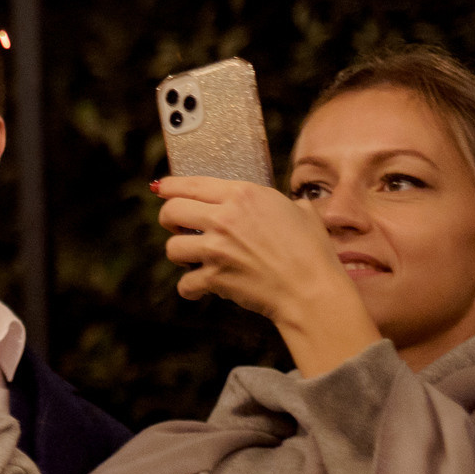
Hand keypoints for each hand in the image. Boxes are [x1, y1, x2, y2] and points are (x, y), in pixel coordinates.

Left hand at [155, 176, 377, 375]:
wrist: (313, 290)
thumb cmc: (312, 252)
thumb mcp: (301, 211)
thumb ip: (279, 203)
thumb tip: (278, 205)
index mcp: (243, 194)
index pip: (190, 184)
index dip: (170, 187)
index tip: (161, 190)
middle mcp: (225, 217)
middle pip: (170, 211)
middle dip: (170, 220)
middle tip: (180, 228)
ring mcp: (217, 248)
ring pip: (172, 247)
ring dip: (181, 254)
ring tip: (194, 258)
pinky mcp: (214, 277)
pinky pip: (185, 283)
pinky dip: (190, 289)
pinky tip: (200, 288)